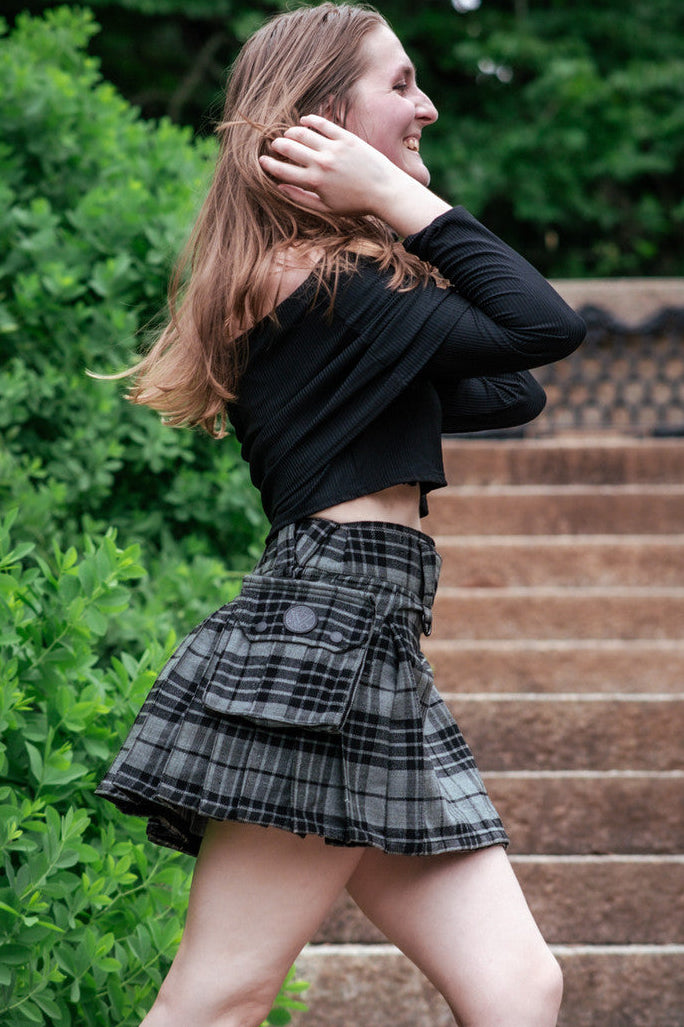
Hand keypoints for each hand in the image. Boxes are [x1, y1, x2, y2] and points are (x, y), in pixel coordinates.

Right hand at [259, 114, 398, 216]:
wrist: (385, 191)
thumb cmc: (355, 204)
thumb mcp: (326, 208)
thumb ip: (301, 197)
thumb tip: (280, 186)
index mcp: (314, 182)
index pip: (282, 170)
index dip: (268, 165)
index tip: (262, 161)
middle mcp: (321, 162)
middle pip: (289, 148)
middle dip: (277, 146)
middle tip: (275, 146)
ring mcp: (334, 148)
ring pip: (303, 133)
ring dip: (291, 132)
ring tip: (289, 135)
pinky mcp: (346, 138)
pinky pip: (323, 124)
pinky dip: (311, 120)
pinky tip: (305, 120)